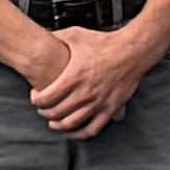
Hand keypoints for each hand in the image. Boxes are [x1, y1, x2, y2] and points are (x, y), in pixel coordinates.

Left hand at [27, 24, 155, 136]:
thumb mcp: (76, 35)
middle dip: (44, 112)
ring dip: (58, 125)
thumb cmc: (107, 43)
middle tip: (43, 108)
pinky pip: (93, 128)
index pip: (45, 98)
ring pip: (71, 123)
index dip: (35, 99)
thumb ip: (56, 38)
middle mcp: (85, 92)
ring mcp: (99, 102)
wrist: (134, 50)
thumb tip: (40, 36)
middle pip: (55, 113)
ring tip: (54, 121)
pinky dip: (80, 133)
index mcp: (74, 76)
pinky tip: (74, 131)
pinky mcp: (111, 108)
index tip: (36, 96)